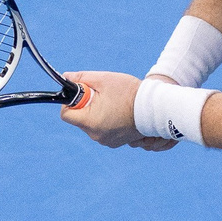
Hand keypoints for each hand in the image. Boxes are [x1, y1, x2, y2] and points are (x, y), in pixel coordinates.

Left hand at [59, 70, 175, 149]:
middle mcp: (96, 135)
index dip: (70, 102)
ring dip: (97, 114)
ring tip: (114, 104)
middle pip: (79, 119)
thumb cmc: (129, 93)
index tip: (83, 94)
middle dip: (86, 107)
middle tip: (103, 97)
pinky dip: (107, 121)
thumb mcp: (104, 80)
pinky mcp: (116, 142)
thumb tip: (66, 77)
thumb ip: (82, 78)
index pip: (66, 114)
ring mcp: (107, 141)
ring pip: (92, 125)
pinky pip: (104, 131)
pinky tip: (119, 112)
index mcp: (90, 121)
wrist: (155, 108)